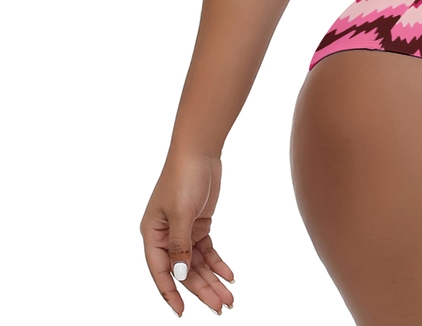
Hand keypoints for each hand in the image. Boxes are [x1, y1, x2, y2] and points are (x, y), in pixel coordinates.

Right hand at [140, 153, 234, 315]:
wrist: (199, 151)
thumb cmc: (184, 177)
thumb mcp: (181, 213)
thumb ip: (180, 245)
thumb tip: (181, 275)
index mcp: (152, 235)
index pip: (161, 271)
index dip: (171, 293)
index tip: (182, 312)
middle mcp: (166, 237)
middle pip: (184, 271)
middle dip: (202, 290)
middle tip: (221, 307)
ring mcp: (183, 231)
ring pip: (197, 263)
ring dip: (213, 280)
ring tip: (229, 298)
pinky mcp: (198, 224)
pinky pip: (207, 250)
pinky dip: (218, 263)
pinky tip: (229, 275)